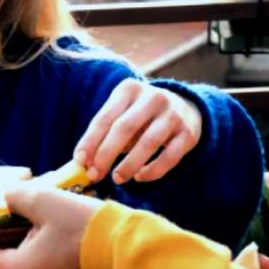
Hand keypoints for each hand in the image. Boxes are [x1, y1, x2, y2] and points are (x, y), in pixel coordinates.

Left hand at [74, 79, 202, 184]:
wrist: (184, 107)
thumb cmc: (141, 116)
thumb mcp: (122, 114)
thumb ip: (104, 135)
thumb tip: (85, 163)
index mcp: (129, 89)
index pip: (105, 118)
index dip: (90, 141)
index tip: (80, 161)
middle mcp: (153, 97)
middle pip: (124, 128)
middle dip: (106, 154)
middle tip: (95, 174)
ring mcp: (173, 114)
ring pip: (148, 142)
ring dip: (129, 164)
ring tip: (117, 178)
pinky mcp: (188, 133)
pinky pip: (170, 156)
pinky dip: (153, 170)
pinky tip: (140, 177)